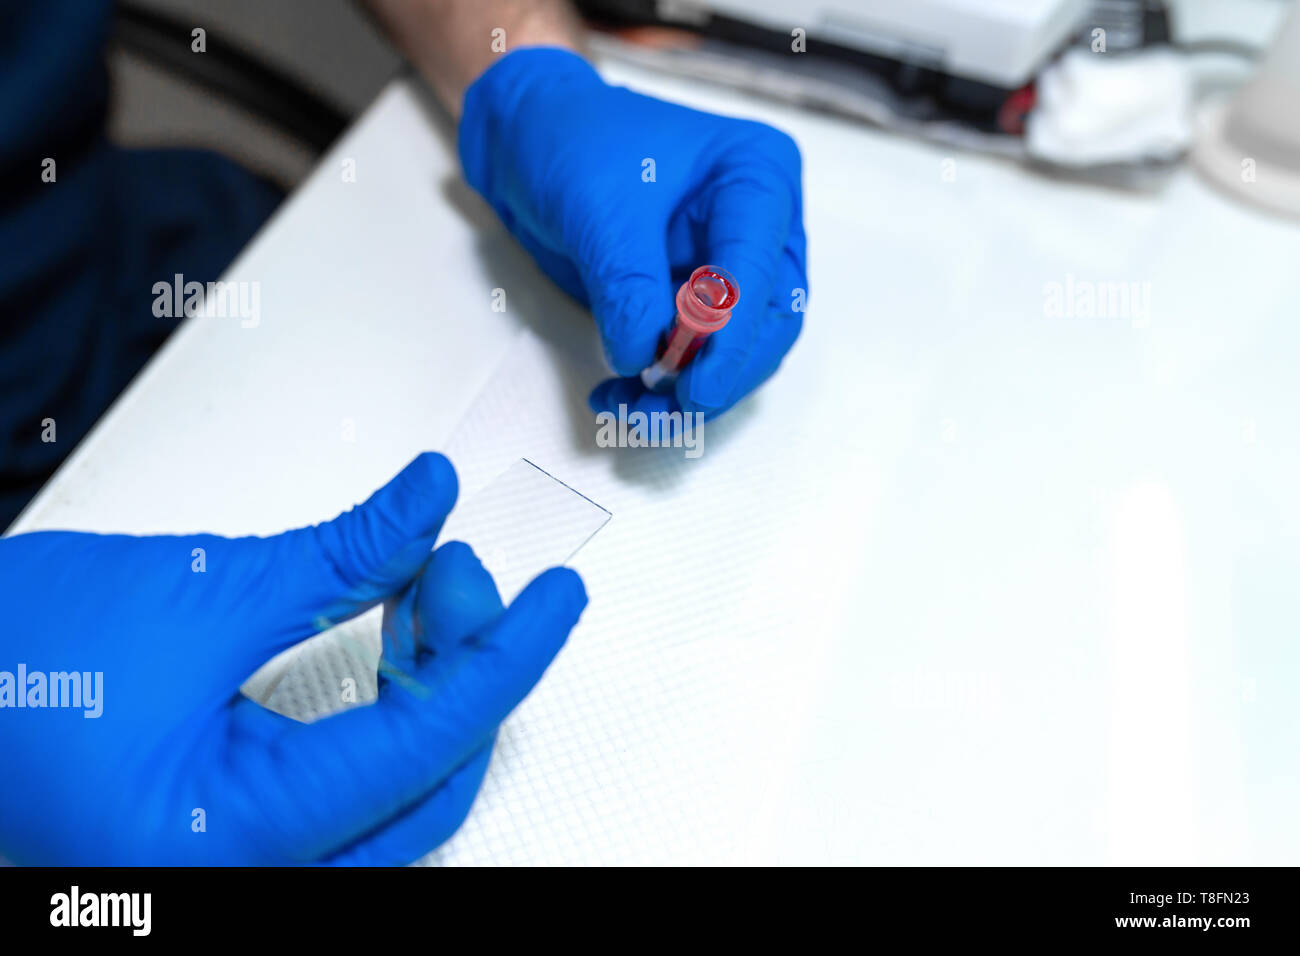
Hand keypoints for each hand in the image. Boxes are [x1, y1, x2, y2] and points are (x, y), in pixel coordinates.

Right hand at [0, 453, 586, 863]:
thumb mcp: (194, 593)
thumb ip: (341, 557)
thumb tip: (429, 503)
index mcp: (224, 842)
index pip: (422, 745)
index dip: (503, 656)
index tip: (555, 600)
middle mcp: (234, 883)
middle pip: (423, 786)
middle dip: (461, 669)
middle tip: (460, 573)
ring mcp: (230, 873)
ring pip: (391, 798)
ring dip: (427, 694)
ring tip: (425, 592)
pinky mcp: (223, 846)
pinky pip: (345, 799)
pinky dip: (381, 719)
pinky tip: (392, 648)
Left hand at [458, 48, 807, 419]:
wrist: (530, 140)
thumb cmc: (573, 143)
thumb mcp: (600, 212)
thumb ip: (630, 287)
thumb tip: (645, 358)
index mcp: (758, 176)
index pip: (763, 276)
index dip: (733, 342)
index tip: (695, 389)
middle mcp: (761, 224)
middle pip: (768, 326)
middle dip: (717, 377)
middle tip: (662, 411)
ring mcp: (734, 266)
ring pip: (739, 354)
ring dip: (688, 393)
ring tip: (628, 409)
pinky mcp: (699, 300)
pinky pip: (698, 359)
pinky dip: (663, 388)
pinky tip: (618, 394)